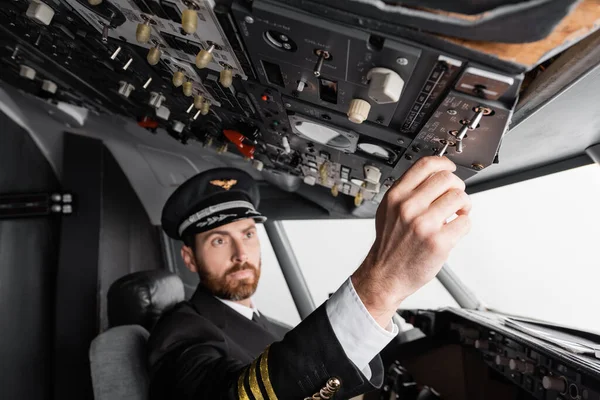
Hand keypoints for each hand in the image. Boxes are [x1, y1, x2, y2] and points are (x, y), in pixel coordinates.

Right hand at [352, 156, 471, 327]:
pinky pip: (465, 222)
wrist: (384, 275)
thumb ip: (406, 192)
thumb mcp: (387, 211)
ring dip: (464, 205)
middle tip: (454, 197)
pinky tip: (453, 229)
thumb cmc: (389, 245)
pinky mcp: (438, 242)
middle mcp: (408, 207)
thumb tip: (431, 176)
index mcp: (396, 196)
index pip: (425, 165)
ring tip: (456, 214)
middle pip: (447, 179)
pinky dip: (464, 225)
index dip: (443, 163)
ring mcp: (424, 224)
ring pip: (460, 197)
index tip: (449, 168)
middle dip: (456, 186)